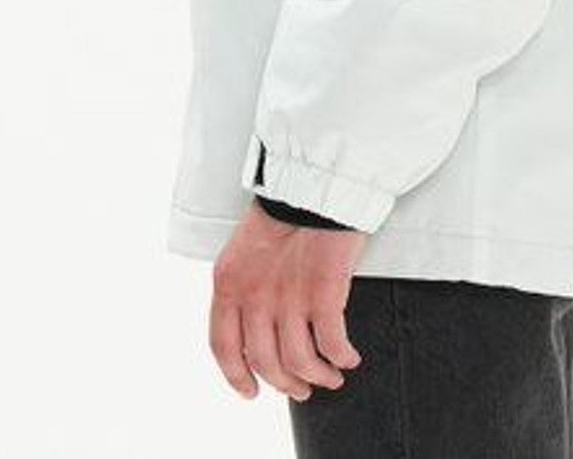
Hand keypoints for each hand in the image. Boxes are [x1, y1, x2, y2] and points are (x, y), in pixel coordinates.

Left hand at [208, 200, 367, 402]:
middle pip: (265, 361)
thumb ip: (247, 287)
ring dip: (317, 376)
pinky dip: (342, 356)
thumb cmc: (286, 209)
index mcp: (229, 283)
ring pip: (299, 361)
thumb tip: (261, 326)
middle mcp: (255, 296)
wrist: (315, 182)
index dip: (236, 375)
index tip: (250, 390)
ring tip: (330, 376)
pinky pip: (332, 343)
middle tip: (301, 387)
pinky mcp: (324, 294)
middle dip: (285, 382)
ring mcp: (289, 298)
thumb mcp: (247, 249)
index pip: (224, 346)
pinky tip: (348, 357)